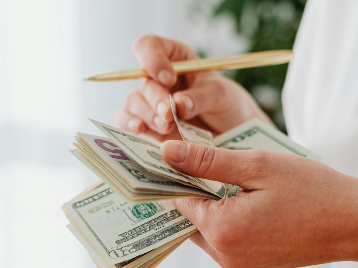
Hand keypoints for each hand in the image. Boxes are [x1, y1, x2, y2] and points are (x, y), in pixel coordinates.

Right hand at [114, 35, 270, 141]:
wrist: (231, 132)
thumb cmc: (226, 104)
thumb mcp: (221, 94)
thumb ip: (200, 97)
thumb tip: (177, 104)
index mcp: (174, 58)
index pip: (149, 46)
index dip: (152, 59)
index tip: (168, 78)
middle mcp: (157, 78)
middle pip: (142, 80)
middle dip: (155, 98)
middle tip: (169, 113)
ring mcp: (149, 102)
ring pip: (133, 102)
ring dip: (147, 114)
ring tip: (167, 126)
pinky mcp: (147, 124)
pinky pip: (126, 120)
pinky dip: (128, 124)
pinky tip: (139, 129)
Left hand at [160, 140, 357, 267]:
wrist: (355, 224)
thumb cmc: (312, 190)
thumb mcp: (257, 165)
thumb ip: (207, 160)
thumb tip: (166, 151)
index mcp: (221, 230)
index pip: (177, 200)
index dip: (174, 175)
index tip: (174, 155)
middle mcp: (224, 256)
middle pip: (188, 218)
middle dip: (192, 190)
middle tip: (201, 161)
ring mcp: (238, 266)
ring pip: (205, 231)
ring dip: (210, 205)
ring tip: (228, 177)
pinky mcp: (251, 267)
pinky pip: (225, 241)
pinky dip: (227, 219)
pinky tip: (245, 198)